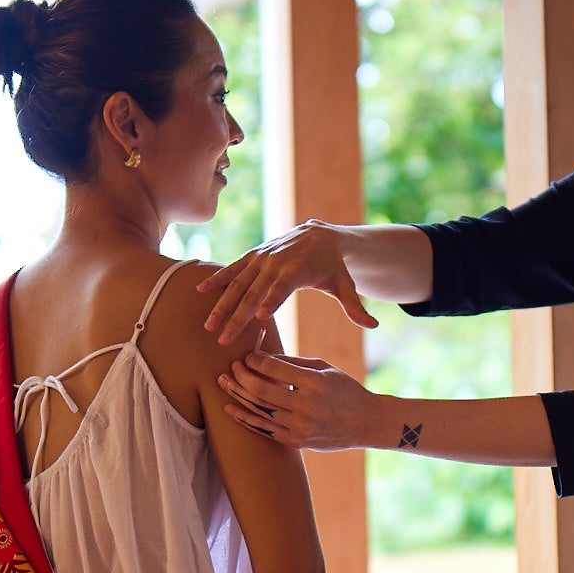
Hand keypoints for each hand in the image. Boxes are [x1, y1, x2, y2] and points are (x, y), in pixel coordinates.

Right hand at [198, 221, 377, 347]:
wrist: (319, 233)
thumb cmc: (333, 266)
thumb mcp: (345, 285)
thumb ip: (355, 307)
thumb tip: (374, 326)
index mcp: (298, 270)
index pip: (282, 289)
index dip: (271, 301)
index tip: (259, 318)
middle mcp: (276, 262)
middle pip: (254, 292)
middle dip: (238, 316)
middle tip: (223, 339)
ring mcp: (261, 258)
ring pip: (238, 283)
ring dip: (221, 305)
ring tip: (208, 326)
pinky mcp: (252, 256)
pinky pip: (232, 269)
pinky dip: (216, 279)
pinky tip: (199, 293)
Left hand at [218, 352, 379, 449]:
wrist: (365, 423)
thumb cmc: (344, 389)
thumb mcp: (324, 368)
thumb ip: (293, 363)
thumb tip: (261, 357)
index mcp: (315, 383)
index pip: (275, 368)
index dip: (256, 360)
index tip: (248, 356)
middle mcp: (306, 406)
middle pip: (262, 390)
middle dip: (242, 376)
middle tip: (232, 367)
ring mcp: (300, 427)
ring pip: (259, 410)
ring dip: (237, 395)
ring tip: (224, 383)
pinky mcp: (296, 441)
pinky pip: (264, 430)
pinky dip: (245, 419)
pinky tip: (230, 408)